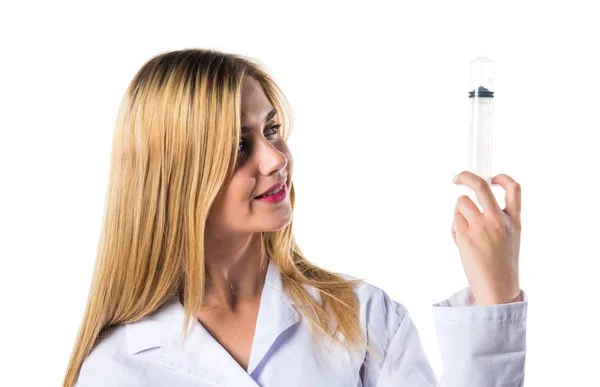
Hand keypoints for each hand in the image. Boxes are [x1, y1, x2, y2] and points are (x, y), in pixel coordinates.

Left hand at [451, 171, 521, 304]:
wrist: (497, 289)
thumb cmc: (500, 265)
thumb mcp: (510, 238)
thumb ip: (497, 219)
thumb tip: (472, 200)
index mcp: (515, 221)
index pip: (514, 189)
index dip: (501, 177)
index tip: (491, 176)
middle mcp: (499, 220)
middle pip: (480, 186)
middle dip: (465, 176)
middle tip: (457, 178)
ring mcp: (482, 226)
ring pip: (461, 203)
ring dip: (459, 212)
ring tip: (466, 232)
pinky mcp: (466, 235)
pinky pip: (455, 220)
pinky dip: (455, 227)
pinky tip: (462, 244)